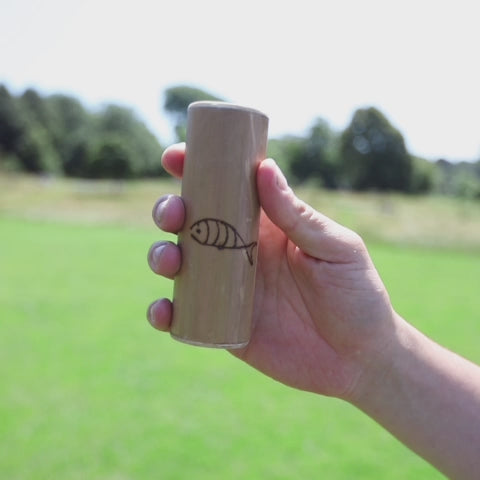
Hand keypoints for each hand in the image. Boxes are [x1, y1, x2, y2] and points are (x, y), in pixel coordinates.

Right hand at [148, 143, 396, 399]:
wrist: (359, 358)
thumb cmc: (356, 296)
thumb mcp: (336, 249)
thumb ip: (299, 215)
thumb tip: (264, 168)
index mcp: (267, 225)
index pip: (227, 188)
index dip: (197, 168)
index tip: (174, 156)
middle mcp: (241, 251)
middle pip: (193, 222)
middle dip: (171, 211)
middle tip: (174, 213)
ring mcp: (228, 289)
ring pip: (180, 263)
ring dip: (162, 255)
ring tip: (171, 259)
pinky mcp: (222, 325)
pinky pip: (184, 315)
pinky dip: (165, 312)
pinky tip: (164, 312)